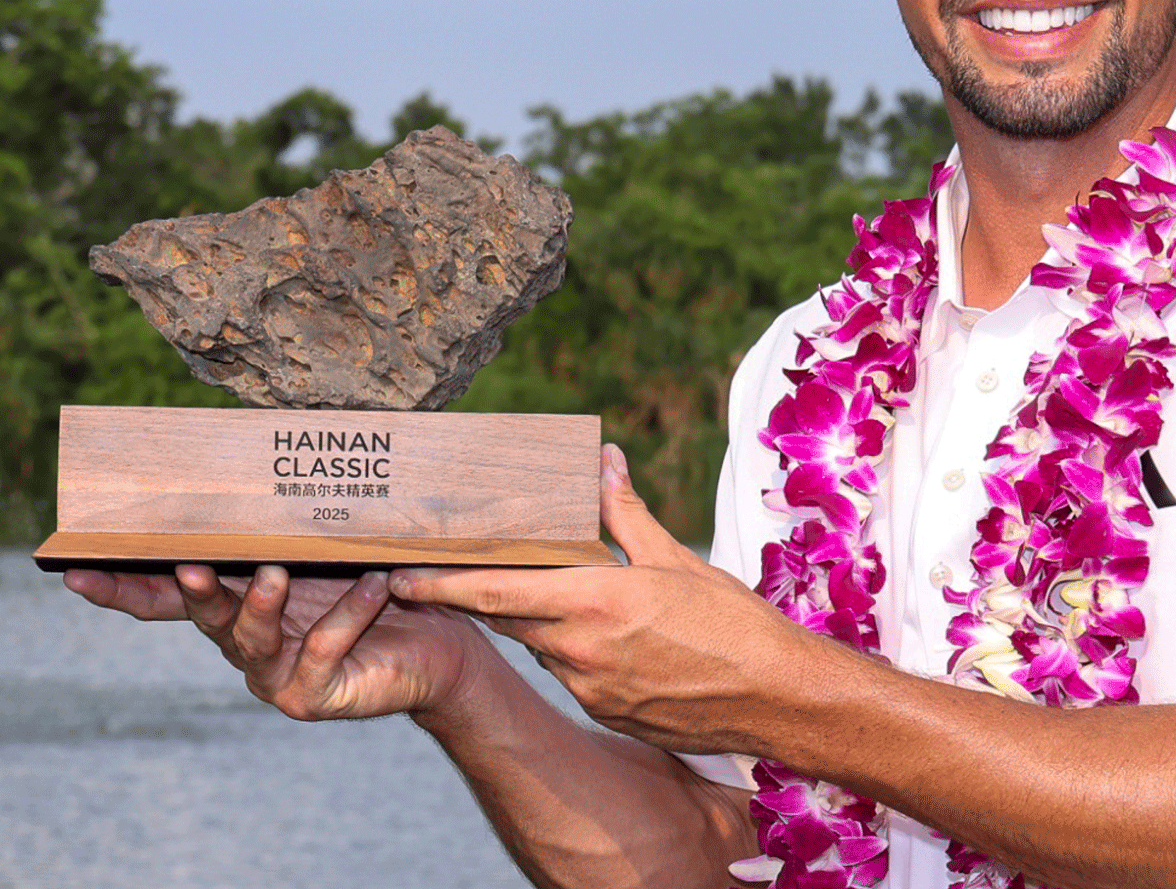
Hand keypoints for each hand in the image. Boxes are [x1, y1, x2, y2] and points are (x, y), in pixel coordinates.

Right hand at [64, 564, 494, 722]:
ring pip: (252, 641)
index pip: (163, 598)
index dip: (118, 587)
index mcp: (234, 605)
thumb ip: (285, 522)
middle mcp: (244, 645)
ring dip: (261, 606)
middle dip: (192, 590)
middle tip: (187, 564)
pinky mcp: (316, 696)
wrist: (437, 645)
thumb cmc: (375, 585)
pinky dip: (346, 616)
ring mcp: (276, 677)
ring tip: (277, 574)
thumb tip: (249, 452)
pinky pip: (323, 652)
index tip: (71, 570)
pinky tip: (372, 586)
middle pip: (203, 617)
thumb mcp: (327, 547)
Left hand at [393, 443, 837, 755]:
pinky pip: (575, 675)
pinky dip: (579, 652)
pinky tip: (618, 640)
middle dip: (486, 596)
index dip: (441, 586)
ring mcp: (590, 689)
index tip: (400, 576)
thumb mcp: (677, 559)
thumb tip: (604, 462)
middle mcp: (579, 651)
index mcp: (593, 603)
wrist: (774, 699)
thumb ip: (626, 513)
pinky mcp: (607, 712)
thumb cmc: (732, 624)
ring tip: (576, 599)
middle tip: (463, 571)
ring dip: (547, 622)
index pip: (495, 592)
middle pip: (511, 619)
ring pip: (545, 647)